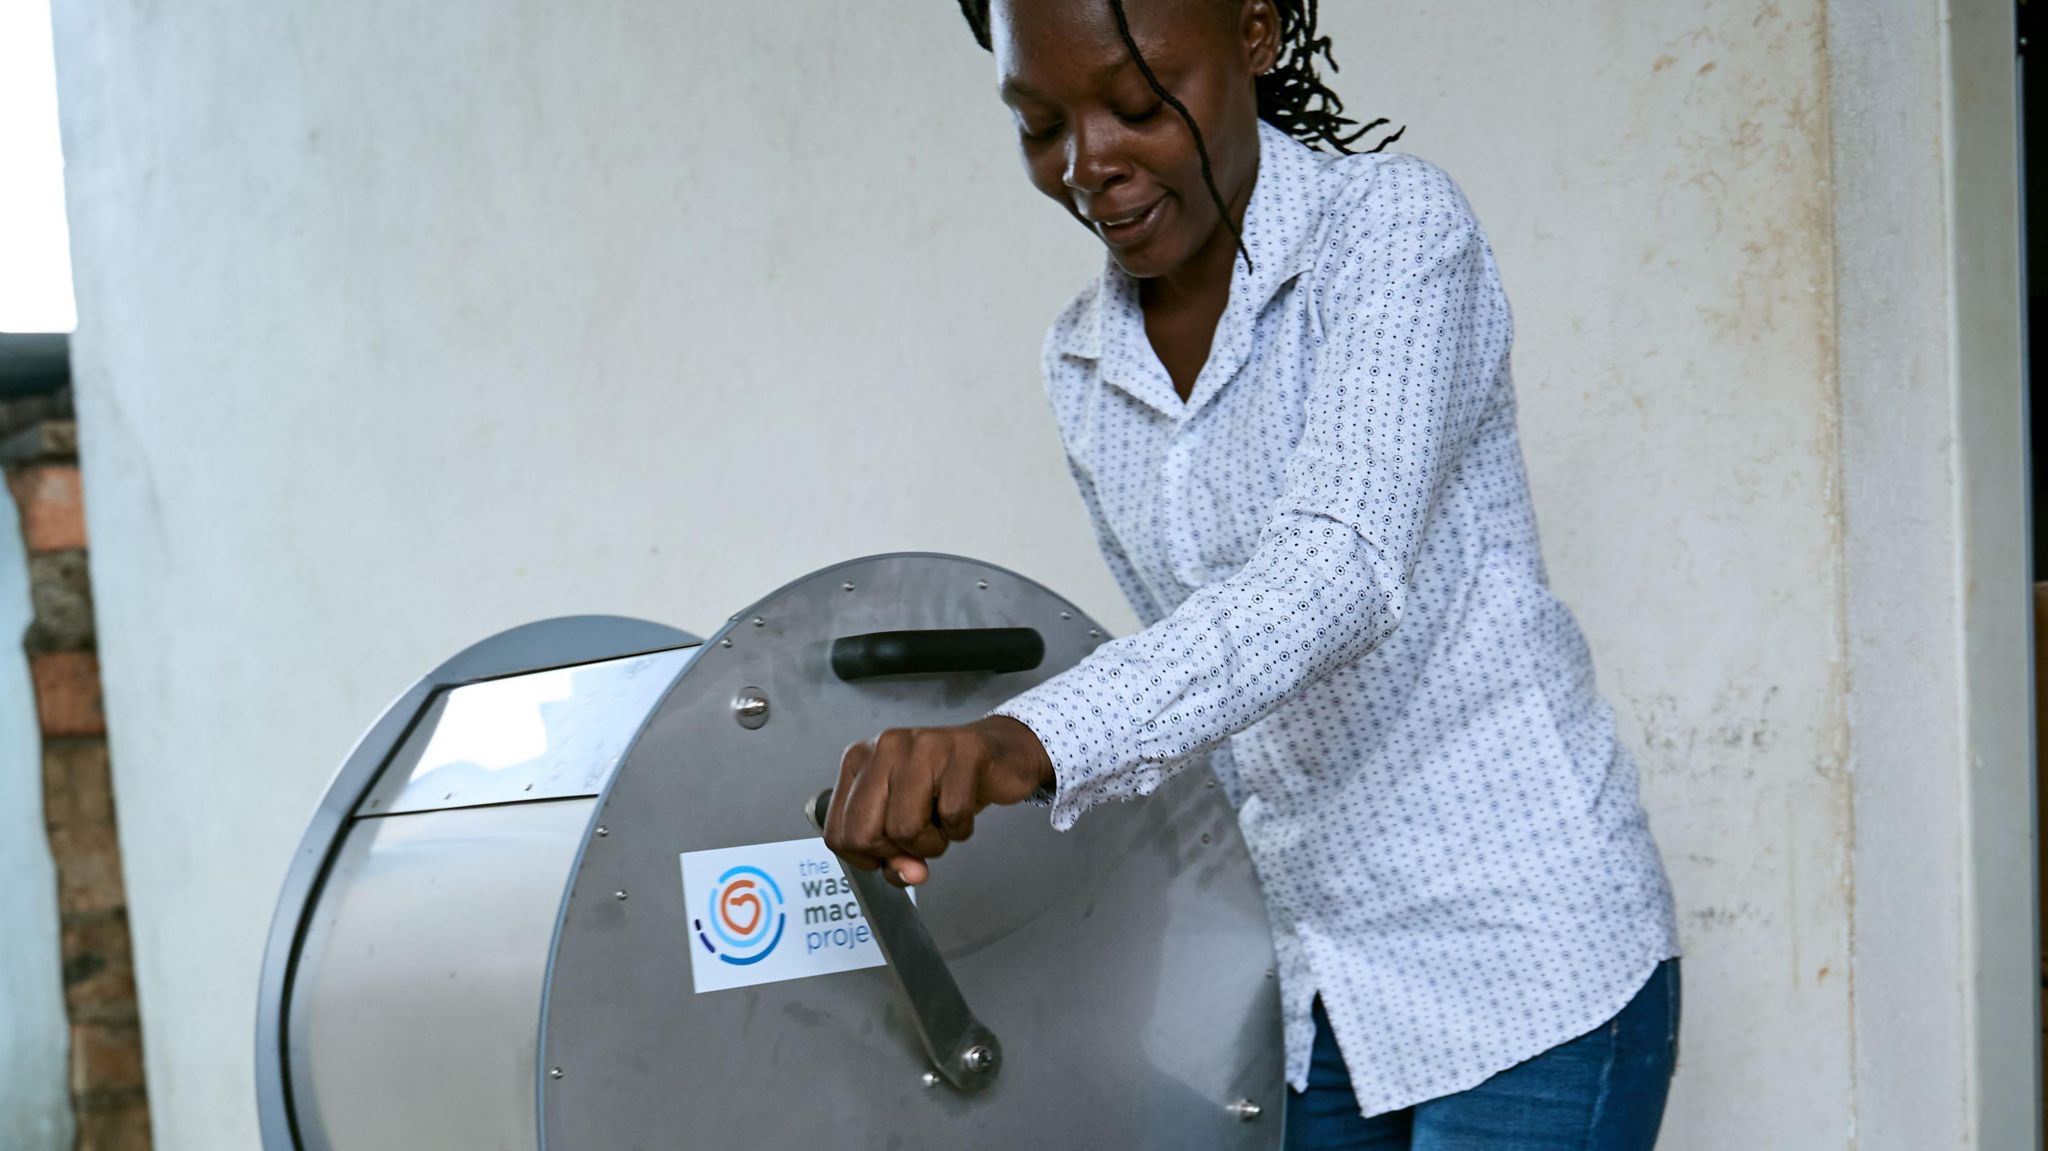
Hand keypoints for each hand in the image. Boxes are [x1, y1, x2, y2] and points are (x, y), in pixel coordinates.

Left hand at [822, 716, 1054, 886]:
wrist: (999, 754)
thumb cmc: (945, 788)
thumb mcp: (906, 821)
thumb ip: (894, 855)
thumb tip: (907, 875)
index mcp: (858, 761)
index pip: (838, 835)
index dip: (868, 858)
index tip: (891, 848)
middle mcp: (883, 748)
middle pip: (864, 835)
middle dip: (897, 852)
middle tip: (920, 834)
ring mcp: (922, 746)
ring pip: (906, 829)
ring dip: (934, 843)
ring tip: (943, 819)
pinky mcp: (962, 752)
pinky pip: (953, 817)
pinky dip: (962, 829)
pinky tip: (967, 808)